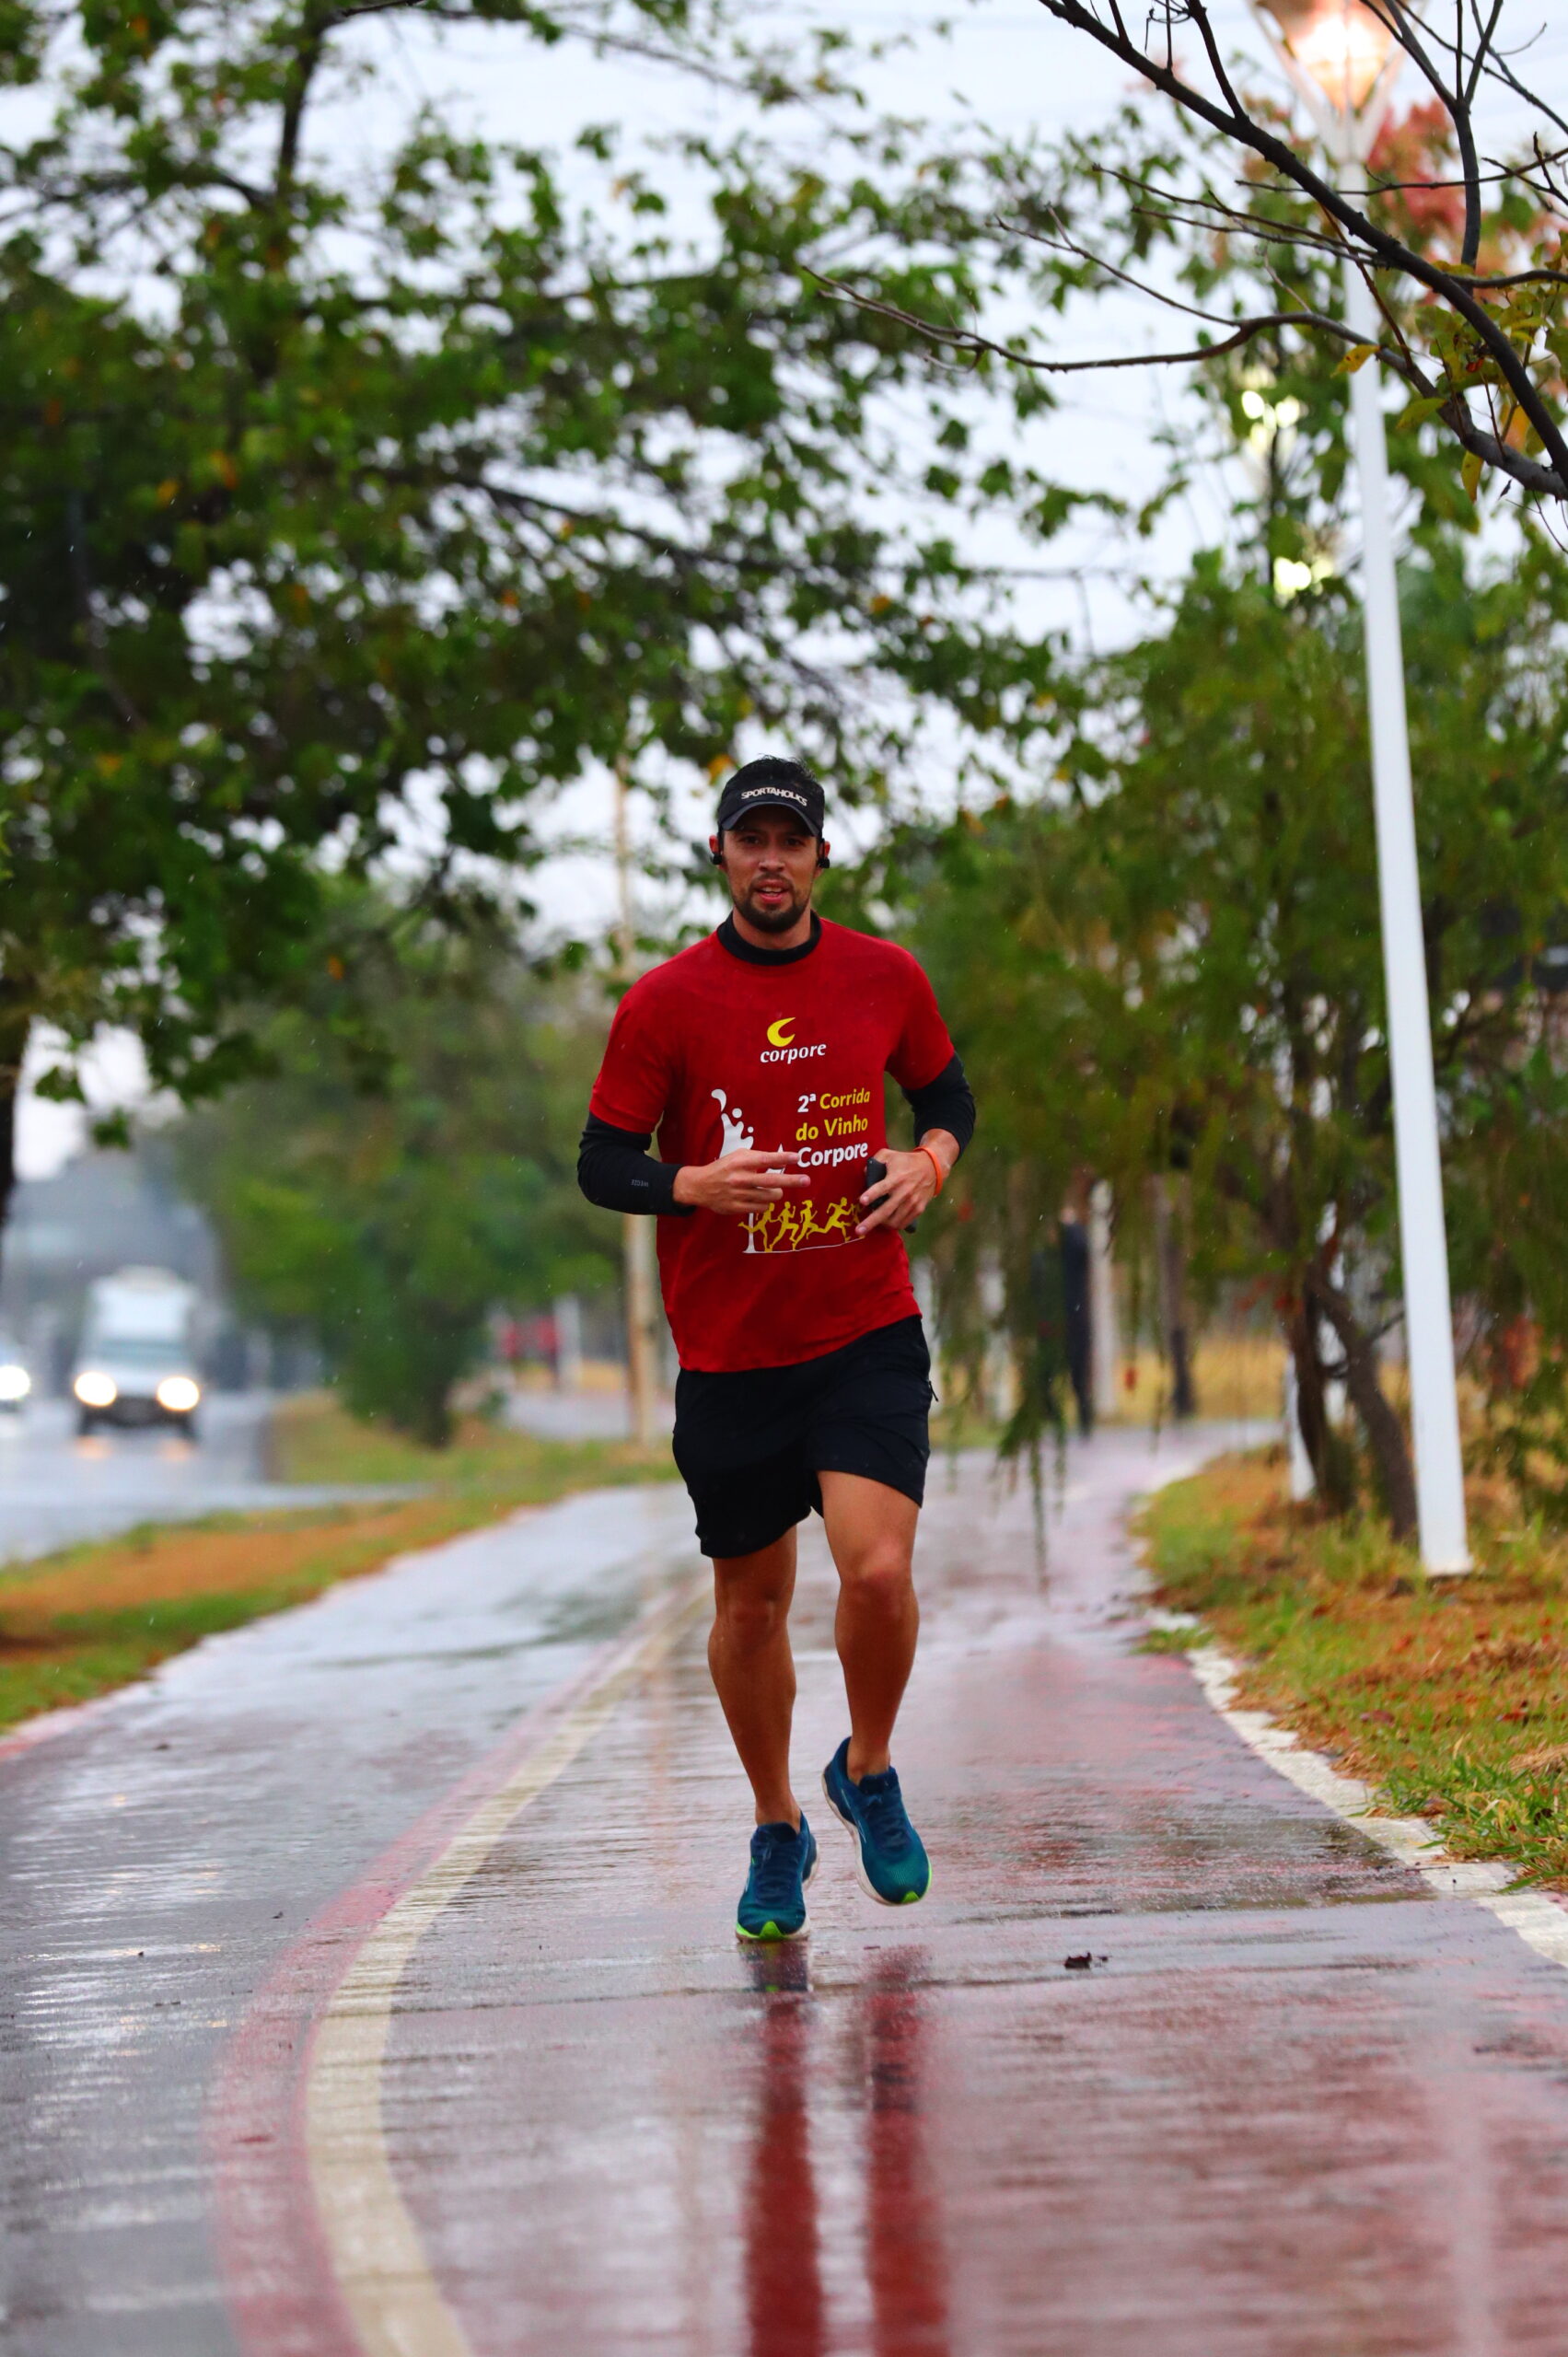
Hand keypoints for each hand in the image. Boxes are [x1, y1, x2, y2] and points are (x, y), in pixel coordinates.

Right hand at [674, 1148, 809, 1213]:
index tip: (797, 1157)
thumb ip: (757, 1158)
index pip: (765, 1159)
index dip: (782, 1158)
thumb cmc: (724, 1168)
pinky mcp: (736, 1207)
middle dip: (791, 1180)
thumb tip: (782, 1162)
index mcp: (740, 1162)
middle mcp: (740, 1178)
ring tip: (775, 1189)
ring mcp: (738, 1194)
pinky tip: (760, 1198)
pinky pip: (761, 1208)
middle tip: (806, 1180)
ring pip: (769, 1196)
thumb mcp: (738, 1157)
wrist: (700, 1186)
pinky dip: (765, 1203)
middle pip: (771, 1180)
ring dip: (776, 1192)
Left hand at [855, 1146, 937, 1238]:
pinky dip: (894, 1225)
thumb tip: (864, 1174)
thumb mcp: (890, 1155)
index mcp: (896, 1178)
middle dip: (871, 1222)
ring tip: (874, 1224)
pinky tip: (887, 1223)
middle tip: (859, 1231)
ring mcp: (912, 1202)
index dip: (871, 1195)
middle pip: (886, 1210)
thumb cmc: (906, 1161)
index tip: (861, 1201)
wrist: (932, 1167)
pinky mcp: (919, 1209)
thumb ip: (875, 1161)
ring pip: (894, 1221)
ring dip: (881, 1224)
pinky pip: (903, 1223)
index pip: (882, 1187)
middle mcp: (904, 1191)